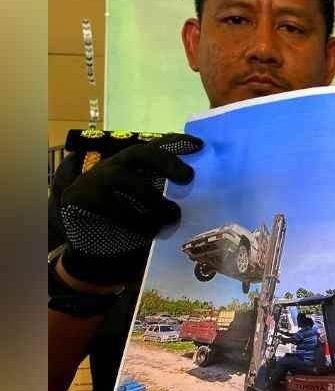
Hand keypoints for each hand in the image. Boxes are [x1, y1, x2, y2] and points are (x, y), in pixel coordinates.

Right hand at [58, 133, 202, 285]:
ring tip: (171, 216)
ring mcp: (94, 180)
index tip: (200, 144)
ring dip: (151, 198)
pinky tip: (148, 231)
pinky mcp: (78, 198)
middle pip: (138, 152)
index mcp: (133, 166)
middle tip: (187, 176)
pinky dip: (133, 219)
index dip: (176, 142)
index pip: (155, 146)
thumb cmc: (126, 226)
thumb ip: (168, 199)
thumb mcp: (148, 209)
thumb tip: (200, 203)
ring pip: (123, 178)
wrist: (88, 249)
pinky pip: (109, 205)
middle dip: (164, 160)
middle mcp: (113, 166)